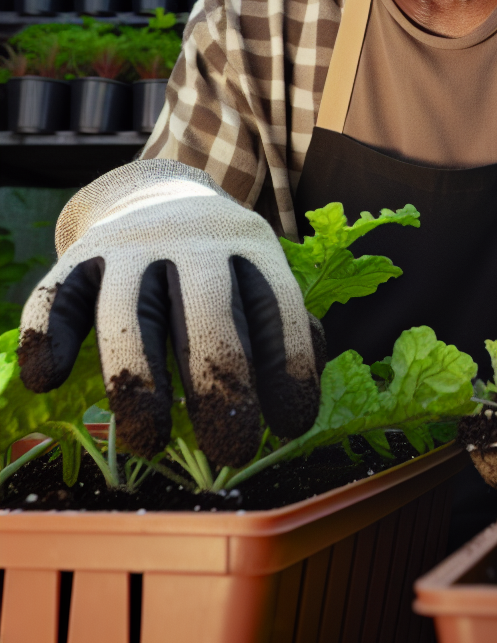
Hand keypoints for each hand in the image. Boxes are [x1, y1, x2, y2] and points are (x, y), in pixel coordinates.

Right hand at [19, 160, 321, 467]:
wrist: (155, 191)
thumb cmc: (222, 261)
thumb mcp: (262, 274)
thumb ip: (284, 323)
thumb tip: (299, 382)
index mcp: (252, 244)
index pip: (277, 305)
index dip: (288, 365)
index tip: (291, 425)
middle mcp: (194, 238)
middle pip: (208, 312)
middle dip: (221, 386)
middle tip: (232, 451)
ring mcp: (132, 242)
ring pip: (130, 310)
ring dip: (140, 380)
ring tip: (150, 444)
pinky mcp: (80, 252)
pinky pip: (58, 295)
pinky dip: (50, 336)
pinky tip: (50, 381)